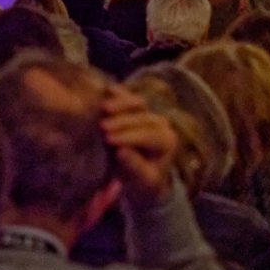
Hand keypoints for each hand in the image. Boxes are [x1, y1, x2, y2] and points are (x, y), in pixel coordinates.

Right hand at [100, 85, 176, 202]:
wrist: (141, 174)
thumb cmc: (142, 179)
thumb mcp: (140, 179)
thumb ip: (133, 165)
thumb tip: (120, 151)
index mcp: (167, 141)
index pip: (148, 136)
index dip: (129, 136)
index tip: (109, 141)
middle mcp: (162, 124)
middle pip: (142, 118)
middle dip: (122, 122)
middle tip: (102, 127)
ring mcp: (149, 113)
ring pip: (137, 103)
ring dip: (120, 104)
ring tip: (104, 108)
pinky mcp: (136, 107)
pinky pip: (128, 96)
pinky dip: (118, 93)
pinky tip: (106, 90)